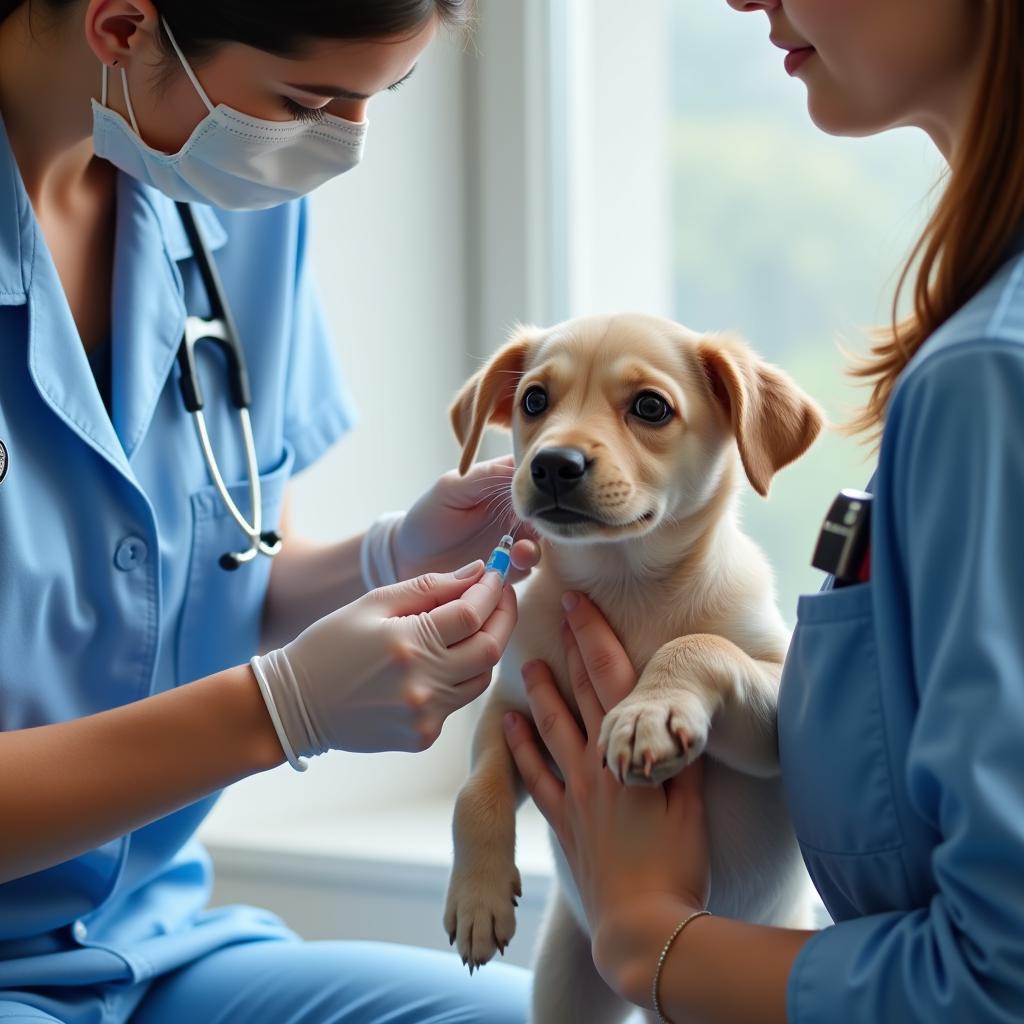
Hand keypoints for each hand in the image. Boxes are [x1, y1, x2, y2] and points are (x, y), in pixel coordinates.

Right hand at [252, 561, 514, 756]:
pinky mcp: (423, 737)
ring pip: (481, 677)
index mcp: (407, 643)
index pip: (472, 614)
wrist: (294, 705)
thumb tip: (476, 572)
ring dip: (483, 649)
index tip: (497, 574)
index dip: (491, 591)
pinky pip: (458, 702)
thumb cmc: (331, 645)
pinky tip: (438, 663)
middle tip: (501, 597)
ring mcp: (425, 715)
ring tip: (469, 628)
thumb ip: (429, 587)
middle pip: (490, 648)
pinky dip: (457, 678)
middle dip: (503, 617)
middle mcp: (422, 683)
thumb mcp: (374, 603)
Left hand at [394, 456, 539, 582]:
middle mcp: (516, 511)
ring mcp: (516, 540)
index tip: (535, 492)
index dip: (540, 481)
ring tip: (519, 553)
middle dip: (545, 519)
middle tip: (530, 527)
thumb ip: (484, 476)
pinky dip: (524, 567)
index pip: (533, 474)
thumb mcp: (451, 488)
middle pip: (547, 509)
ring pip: (541, 541)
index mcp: (503, 483)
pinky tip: (508, 568)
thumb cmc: (428, 516)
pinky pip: (529, 568)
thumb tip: (521, 467)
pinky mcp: (511, 568)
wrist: (409, 559)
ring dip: (535, 547)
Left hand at [503, 592, 709, 992]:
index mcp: (628, 754)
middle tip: (553, 612)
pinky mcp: (562, 822)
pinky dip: (520, 749)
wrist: (641, 926)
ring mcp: (574, 793)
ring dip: (540, 692)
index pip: (611, 680)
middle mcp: (596, 765)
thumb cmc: (676, 866)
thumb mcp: (693, 806)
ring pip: (551, 728)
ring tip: (527, 663)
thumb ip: (681, 759)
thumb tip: (676, 718)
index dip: (594, 637)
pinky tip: (509, 727)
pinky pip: (535, 777)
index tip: (578, 604)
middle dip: (569, 648)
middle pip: (580, 693)